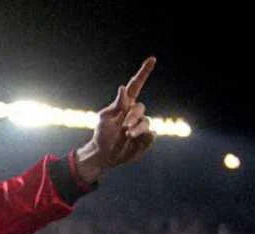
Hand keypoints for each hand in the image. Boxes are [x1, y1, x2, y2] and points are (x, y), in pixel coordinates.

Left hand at [75, 57, 156, 182]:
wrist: (103, 154)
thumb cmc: (102, 134)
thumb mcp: (105, 118)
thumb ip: (117, 104)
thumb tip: (123, 88)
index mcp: (125, 105)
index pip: (136, 85)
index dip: (144, 72)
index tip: (152, 59)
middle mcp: (135, 113)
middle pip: (140, 107)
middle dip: (132, 116)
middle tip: (123, 126)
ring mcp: (142, 125)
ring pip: (146, 122)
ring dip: (137, 129)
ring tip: (127, 135)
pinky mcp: (146, 138)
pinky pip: (151, 135)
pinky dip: (143, 138)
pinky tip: (134, 141)